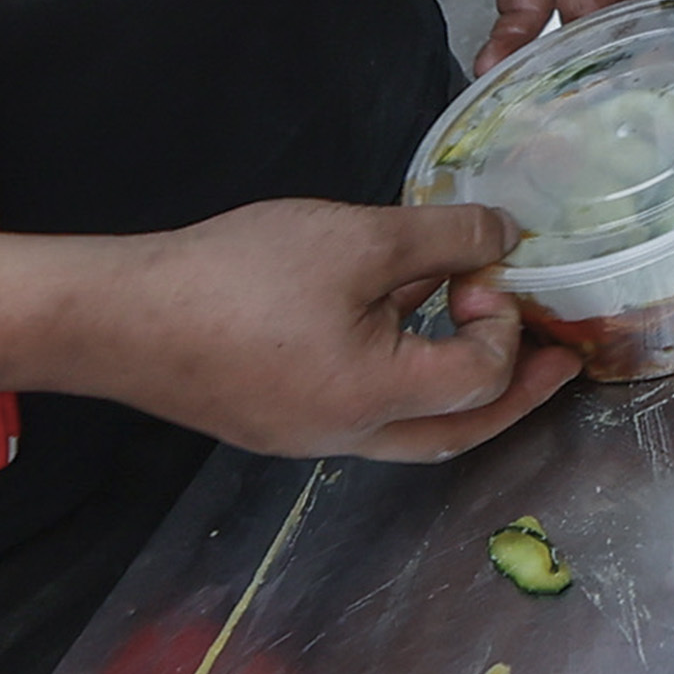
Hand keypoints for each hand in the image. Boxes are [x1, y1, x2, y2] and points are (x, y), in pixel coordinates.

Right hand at [57, 201, 574, 461]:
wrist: (113, 316)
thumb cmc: (234, 277)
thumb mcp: (356, 239)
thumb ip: (444, 238)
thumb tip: (505, 236)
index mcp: (375, 400)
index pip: (479, 378)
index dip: (504, 321)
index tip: (489, 269)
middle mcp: (345, 437)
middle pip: (459, 432)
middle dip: (517, 394)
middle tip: (560, 360)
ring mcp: (305, 437)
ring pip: (411, 428)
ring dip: (459, 386)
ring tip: (490, 333)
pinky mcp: (274, 419)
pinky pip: (363, 410)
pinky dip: (403, 374)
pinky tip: (402, 319)